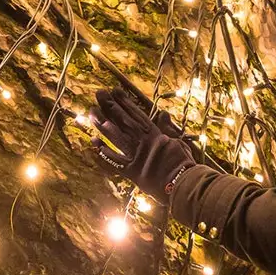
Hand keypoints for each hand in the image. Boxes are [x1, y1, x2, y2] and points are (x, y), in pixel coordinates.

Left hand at [89, 86, 198, 201]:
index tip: (115, 90)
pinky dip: (104, 152)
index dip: (125, 102)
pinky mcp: (132, 173)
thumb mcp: (178, 141)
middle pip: (123, 121)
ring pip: (116, 137)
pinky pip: (115, 161)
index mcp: (154, 135)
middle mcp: (142, 143)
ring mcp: (136, 157)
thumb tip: (164, 113)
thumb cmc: (183, 163)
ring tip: (92, 112)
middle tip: (99, 93)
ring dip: (102, 124)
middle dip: (110, 107)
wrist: (183, 184)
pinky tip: (94, 142)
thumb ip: (167, 127)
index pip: (136, 114)